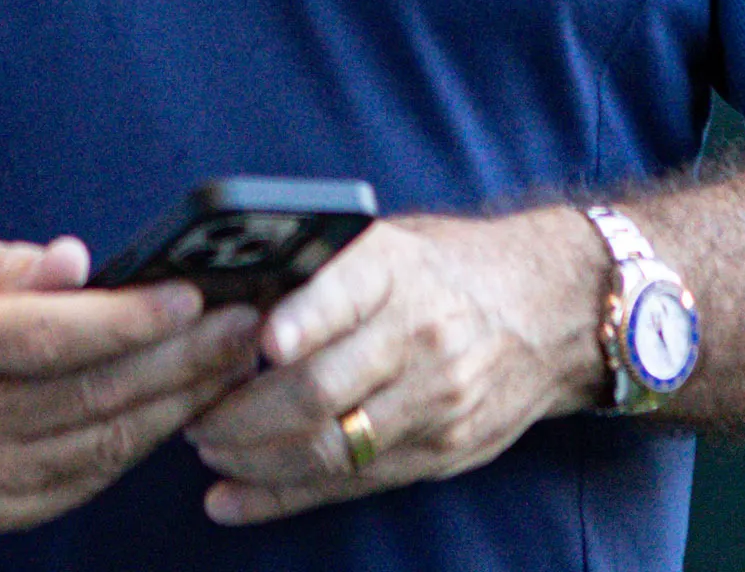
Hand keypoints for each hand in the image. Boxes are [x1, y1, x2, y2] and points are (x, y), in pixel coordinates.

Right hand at [0, 231, 262, 532]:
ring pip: (103, 441)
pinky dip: (143, 440)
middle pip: (92, 392)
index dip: (129, 319)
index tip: (194, 296)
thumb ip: (13, 263)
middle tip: (243, 326)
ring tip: (232, 363)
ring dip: (179, 401)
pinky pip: (90, 475)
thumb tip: (81, 262)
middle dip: (180, 359)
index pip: (51, 336)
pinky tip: (182, 404)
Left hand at [182, 209, 607, 524]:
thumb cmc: (446, 269)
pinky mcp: (440, 451)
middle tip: (192, 414)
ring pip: (329, 447)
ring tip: (208, 449)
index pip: (346, 292)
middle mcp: (421, 335)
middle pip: (322, 389)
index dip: (304, 318)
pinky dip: (281, 497)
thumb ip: (321, 272)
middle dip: (240, 412)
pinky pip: (350, 484)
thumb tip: (222, 297)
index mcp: (399, 270)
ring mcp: (435, 400)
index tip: (263, 340)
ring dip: (252, 458)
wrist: (552, 310)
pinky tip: (231, 500)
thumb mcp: (392, 243)